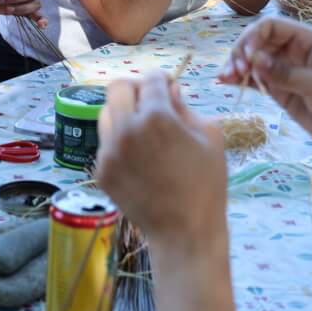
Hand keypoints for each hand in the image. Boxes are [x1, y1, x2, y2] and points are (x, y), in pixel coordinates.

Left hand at [95, 72, 226, 241]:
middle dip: (136, 89)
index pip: (151, 79)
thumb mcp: (210, 137)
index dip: (162, 79)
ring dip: (123, 113)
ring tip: (143, 131)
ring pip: (106, 113)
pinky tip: (139, 158)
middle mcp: (126, 129)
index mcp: (157, 117)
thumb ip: (185, 107)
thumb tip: (169, 90)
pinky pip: (105, 142)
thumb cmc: (206, 184)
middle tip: (150, 102)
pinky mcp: (101, 170)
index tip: (167, 85)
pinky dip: (119, 141)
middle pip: (117, 88)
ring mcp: (109, 151)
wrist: (184, 231)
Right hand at [220, 17, 311, 158]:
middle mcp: (295, 52)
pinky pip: (256, 79)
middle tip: (236, 72)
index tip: (246, 57)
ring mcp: (286, 71)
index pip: (273, 26)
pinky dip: (241, 79)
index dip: (255, 36)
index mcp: (310, 42)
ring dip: (237, 66)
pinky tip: (226, 82)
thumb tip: (253, 59)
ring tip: (227, 79)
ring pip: (254, 60)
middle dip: (242, 52)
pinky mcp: (280, 90)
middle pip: (258, 41)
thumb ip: (286, 73)